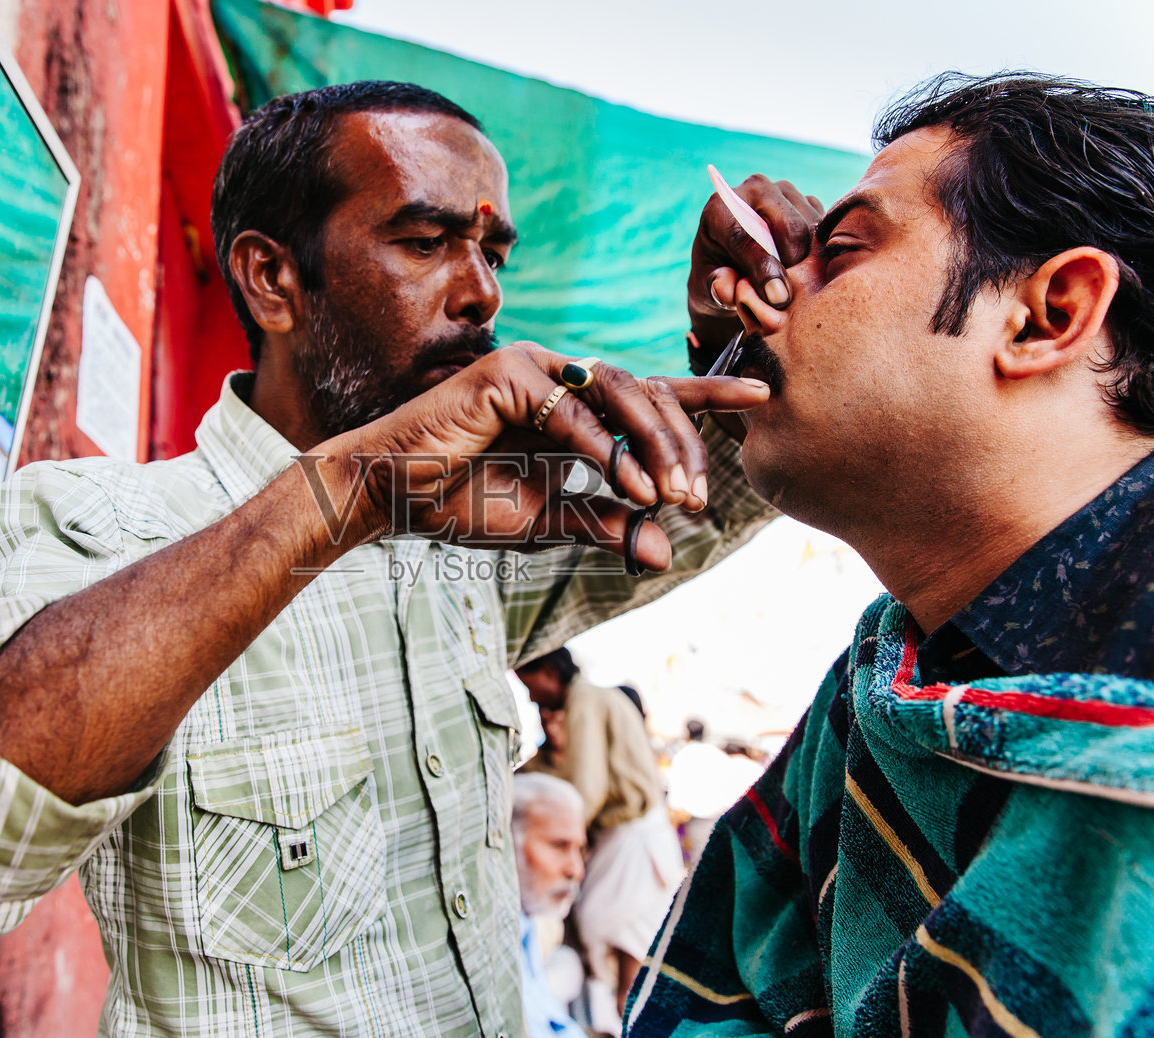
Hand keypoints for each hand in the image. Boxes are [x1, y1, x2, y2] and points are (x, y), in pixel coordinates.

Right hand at [321, 343, 768, 572]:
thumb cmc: (461, 502)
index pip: (650, 396)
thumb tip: (663, 551)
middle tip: (699, 497)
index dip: (705, 397)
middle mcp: (561, 379)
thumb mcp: (547, 520)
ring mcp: (534, 369)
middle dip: (683, 443)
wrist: (392, 496)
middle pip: (646, 393)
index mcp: (573, 407)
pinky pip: (572, 411)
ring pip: (619, 393)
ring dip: (653, 446)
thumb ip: (603, 525)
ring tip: (671, 495)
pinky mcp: (506, 374)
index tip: (762, 395)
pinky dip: (604, 450)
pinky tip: (627, 486)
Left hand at [687, 175, 823, 372]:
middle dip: (794, 265)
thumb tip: (727, 290)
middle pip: (790, 227)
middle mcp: (754, 189)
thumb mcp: (709, 288)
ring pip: (813, 229)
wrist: (737, 260)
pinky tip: (809, 270)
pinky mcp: (808, 201)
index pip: (745, 236)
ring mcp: (785, 191)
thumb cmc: (720, 276)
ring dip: (811, 261)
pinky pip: (826, 229)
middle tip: (791, 295)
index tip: (778, 298)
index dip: (763, 269)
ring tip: (798, 284)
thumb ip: (717, 289)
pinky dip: (822, 253)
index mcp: (720, 208)